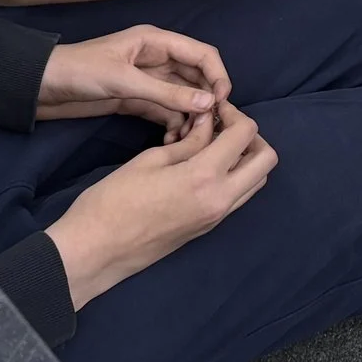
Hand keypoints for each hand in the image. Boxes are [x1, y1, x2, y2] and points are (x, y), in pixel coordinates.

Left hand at [38, 26, 230, 128]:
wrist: (41, 88)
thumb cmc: (80, 72)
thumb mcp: (124, 81)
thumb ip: (166, 93)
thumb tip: (208, 103)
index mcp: (157, 42)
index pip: (202, 54)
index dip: (217, 76)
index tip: (222, 103)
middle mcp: (157, 59)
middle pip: (196, 78)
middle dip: (206, 101)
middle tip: (210, 129)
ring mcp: (147, 81)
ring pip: (182, 97)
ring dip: (190, 116)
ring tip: (190, 140)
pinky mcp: (136, 100)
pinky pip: (165, 111)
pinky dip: (173, 124)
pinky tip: (173, 141)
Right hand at [43, 102, 278, 306]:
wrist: (95, 252)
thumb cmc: (113, 201)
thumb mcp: (150, 160)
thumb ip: (189, 141)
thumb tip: (209, 123)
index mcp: (206, 177)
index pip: (245, 134)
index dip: (233, 113)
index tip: (212, 109)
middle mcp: (221, 200)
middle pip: (266, 161)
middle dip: (251, 136)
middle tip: (221, 126)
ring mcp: (216, 218)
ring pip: (255, 182)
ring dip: (244, 158)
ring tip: (212, 145)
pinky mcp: (207, 229)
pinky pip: (237, 198)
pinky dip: (232, 177)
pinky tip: (203, 166)